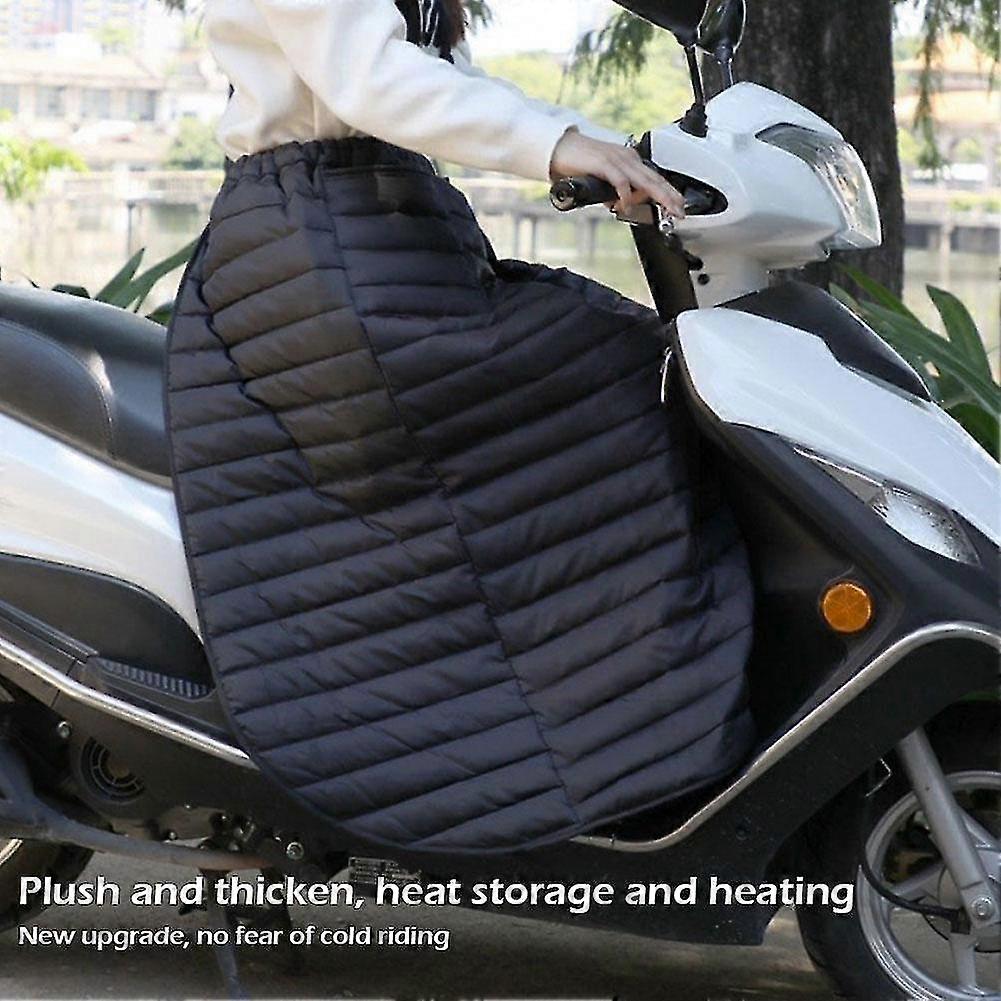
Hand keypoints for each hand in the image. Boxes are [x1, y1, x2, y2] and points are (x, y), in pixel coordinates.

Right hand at [550, 129, 685, 216]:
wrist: (560, 147)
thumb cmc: (580, 162)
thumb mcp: (602, 180)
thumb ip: (612, 192)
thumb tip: (617, 204)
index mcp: (629, 161)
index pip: (654, 179)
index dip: (668, 193)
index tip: (678, 206)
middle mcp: (627, 158)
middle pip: (654, 180)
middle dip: (670, 196)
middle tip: (680, 211)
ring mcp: (617, 160)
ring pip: (644, 180)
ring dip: (659, 196)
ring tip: (667, 209)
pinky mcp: (605, 163)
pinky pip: (621, 181)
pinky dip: (625, 195)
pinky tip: (625, 206)